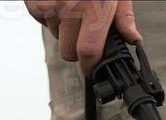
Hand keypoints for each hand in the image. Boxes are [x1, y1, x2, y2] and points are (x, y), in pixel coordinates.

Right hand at [25, 0, 141, 74]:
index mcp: (94, 7)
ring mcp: (49, 4)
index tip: (93, 68)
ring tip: (72, 7)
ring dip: (63, 28)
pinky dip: (49, 16)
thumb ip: (123, 16)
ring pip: (55, 36)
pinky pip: (40, 20)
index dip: (90, 66)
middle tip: (85, 32)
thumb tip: (132, 39)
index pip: (88, 51)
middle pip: (68, 51)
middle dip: (77, 48)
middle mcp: (69, 7)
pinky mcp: (33, 0)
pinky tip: (59, 2)